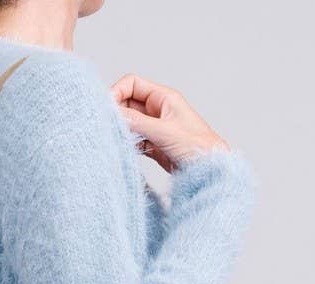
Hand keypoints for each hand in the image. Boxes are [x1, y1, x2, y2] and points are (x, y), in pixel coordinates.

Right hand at [111, 75, 228, 172]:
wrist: (209, 168)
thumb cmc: (197, 146)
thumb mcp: (164, 132)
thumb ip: (138, 123)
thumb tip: (113, 115)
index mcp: (163, 97)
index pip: (132, 84)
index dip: (117, 92)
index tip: (105, 108)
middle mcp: (157, 109)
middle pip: (127, 103)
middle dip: (116, 113)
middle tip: (107, 127)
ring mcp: (153, 127)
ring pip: (128, 122)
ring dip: (120, 130)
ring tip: (113, 140)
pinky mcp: (152, 144)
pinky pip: (132, 139)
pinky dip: (125, 143)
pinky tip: (122, 150)